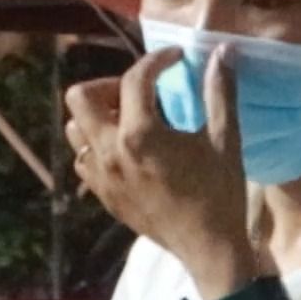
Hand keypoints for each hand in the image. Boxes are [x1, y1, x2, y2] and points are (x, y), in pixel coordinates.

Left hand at [67, 46, 259, 297]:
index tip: (176, 59)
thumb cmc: (221, 193)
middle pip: (81, 97)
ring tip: (132, 119)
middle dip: (109, 85)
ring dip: (99, 115)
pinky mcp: (103, 196)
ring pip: (76, 129)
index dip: (157, 60)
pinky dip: (98, 146)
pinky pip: (83, 159)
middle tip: (142, 92)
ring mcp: (101, 177)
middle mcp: (110, 153)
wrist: (209, 248)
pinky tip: (128, 150)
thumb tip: (224, 51)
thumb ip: (220, 91)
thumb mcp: (225, 139)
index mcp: (140, 135)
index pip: (134, 78)